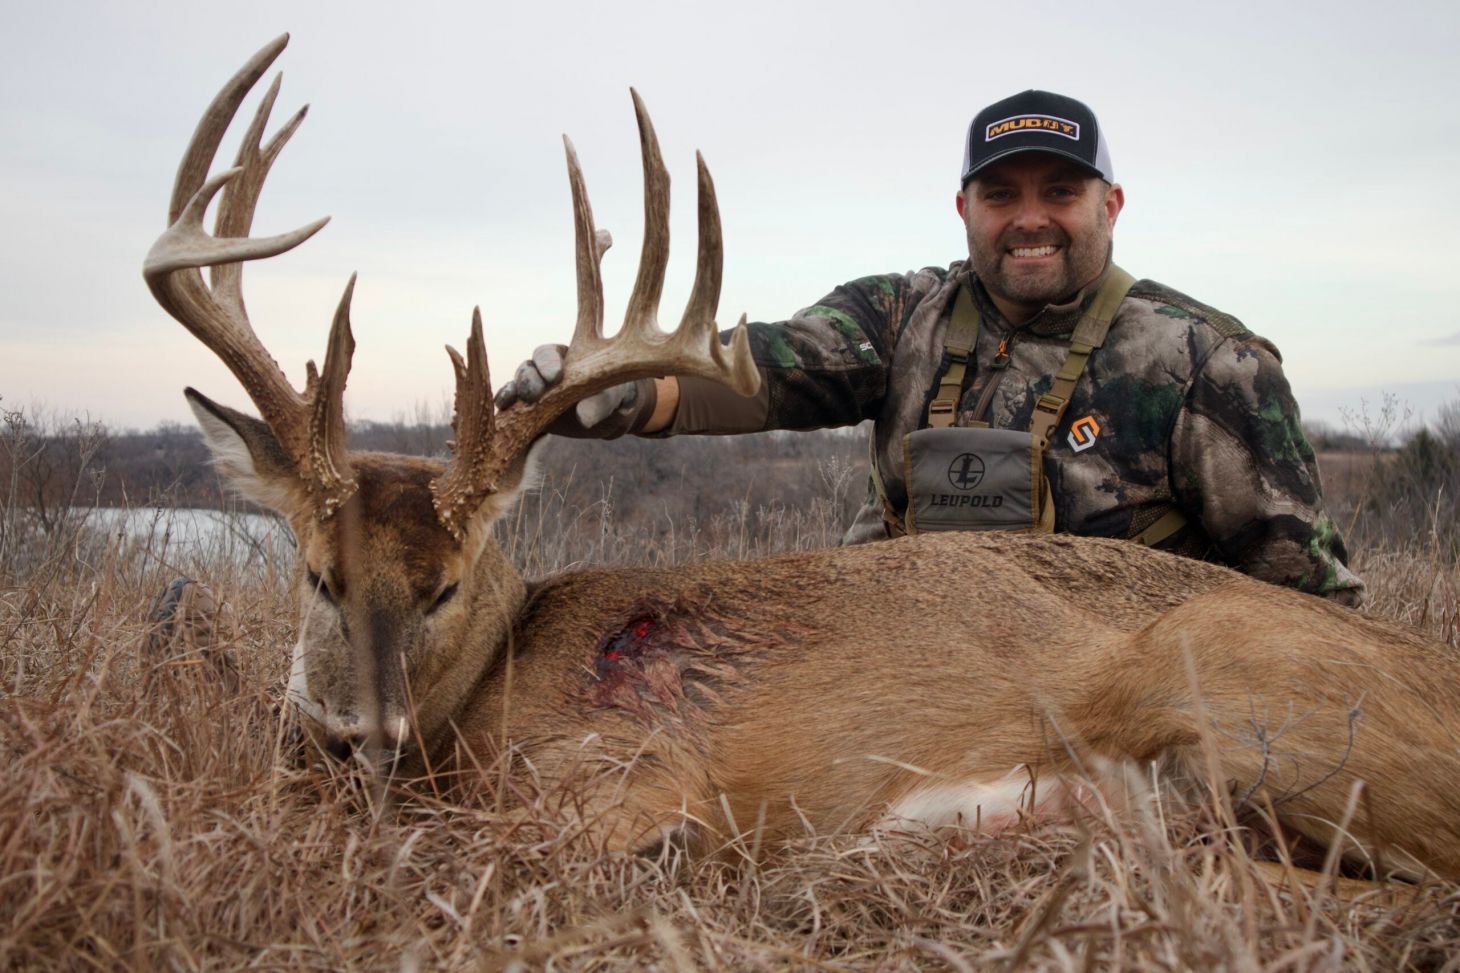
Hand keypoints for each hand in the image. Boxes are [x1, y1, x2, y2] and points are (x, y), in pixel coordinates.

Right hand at [494, 343, 645, 434]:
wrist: (608, 416)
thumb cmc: (613, 397)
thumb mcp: (613, 397)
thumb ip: (601, 403)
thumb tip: (583, 418)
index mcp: (563, 356)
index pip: (547, 354)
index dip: (547, 363)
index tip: (554, 376)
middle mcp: (543, 371)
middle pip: (527, 369)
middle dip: (527, 380)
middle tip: (532, 394)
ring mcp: (534, 392)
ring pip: (516, 388)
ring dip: (512, 394)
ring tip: (508, 403)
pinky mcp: (528, 413)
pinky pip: (513, 410)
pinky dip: (506, 412)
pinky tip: (501, 415)